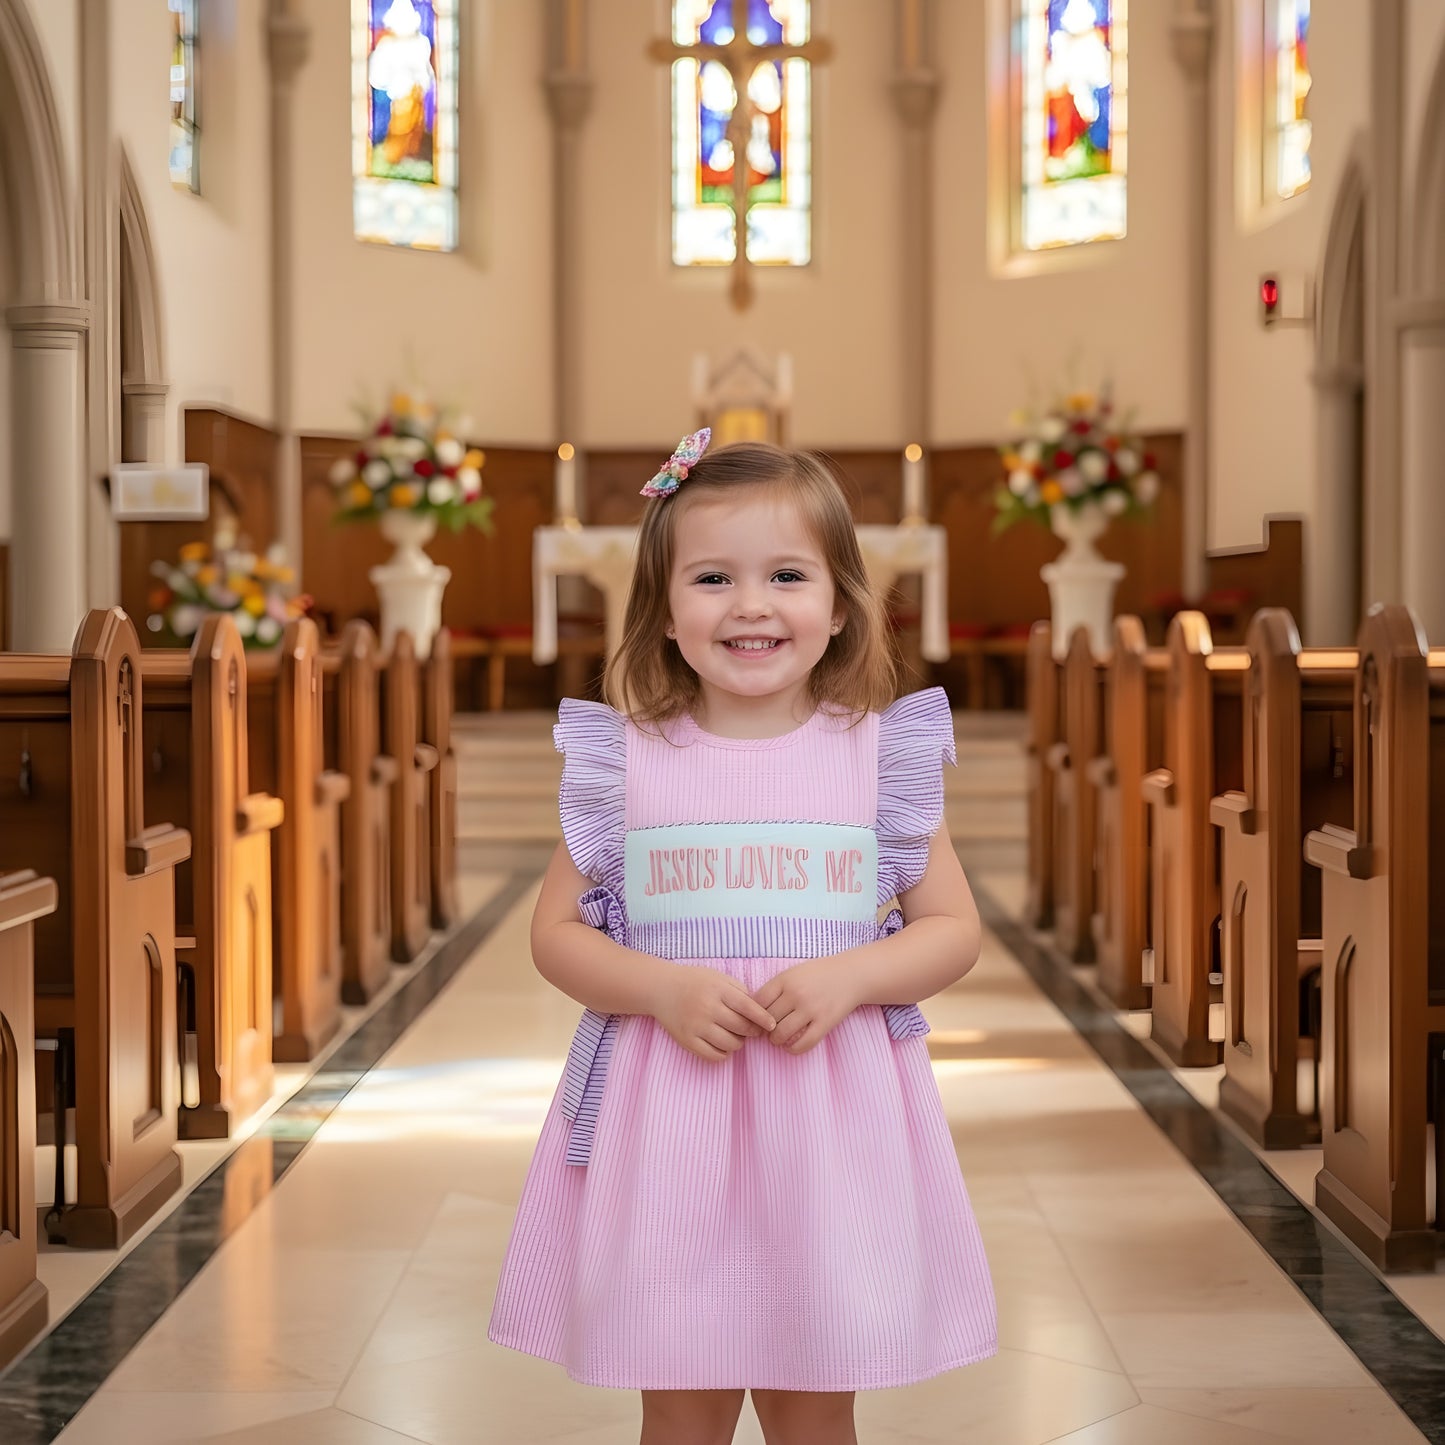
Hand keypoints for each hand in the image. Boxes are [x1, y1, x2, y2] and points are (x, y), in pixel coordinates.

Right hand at [654, 963, 776, 1062]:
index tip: (771, 1025)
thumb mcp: (718, 977)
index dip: (763, 1018)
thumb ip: (739, 991)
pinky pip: (713, 1056)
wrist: (662, 989)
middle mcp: (707, 1008)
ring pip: (730, 1044)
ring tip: (735, 1035)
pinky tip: (723, 1044)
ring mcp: (696, 1026)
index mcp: (717, 990)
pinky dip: (723, 1053)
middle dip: (752, 1031)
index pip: (748, 1007)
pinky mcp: (687, 1040)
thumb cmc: (694, 982)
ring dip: (738, 1043)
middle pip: (741, 1028)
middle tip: (752, 1030)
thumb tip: (759, 1011)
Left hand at [752, 957, 858, 1054]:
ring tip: (777, 1038)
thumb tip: (753, 1009)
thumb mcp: (793, 973)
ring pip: (781, 1033)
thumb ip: (775, 988)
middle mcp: (796, 994)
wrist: (851, 974)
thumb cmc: (818, 974)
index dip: (753, 1013)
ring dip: (775, 1040)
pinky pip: (803, 1044)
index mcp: (785, 979)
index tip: (755, 1018)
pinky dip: (792, 1049)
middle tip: (766, 1030)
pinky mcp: (825, 1023)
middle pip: (768, 1019)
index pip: (757, 1002)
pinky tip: (790, 1046)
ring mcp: (811, 1009)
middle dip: (764, 1028)